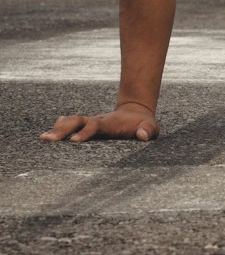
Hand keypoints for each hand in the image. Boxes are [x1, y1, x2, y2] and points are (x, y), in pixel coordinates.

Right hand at [40, 103, 159, 143]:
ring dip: (58, 129)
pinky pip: (71, 125)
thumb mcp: (151, 127)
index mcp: (110, 123)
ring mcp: (91, 123)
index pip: (95, 126)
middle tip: (48, 139)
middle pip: (78, 122)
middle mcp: (98, 121)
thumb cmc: (143, 124)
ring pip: (72, 122)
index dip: (85, 132)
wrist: (137, 112)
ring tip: (43, 138)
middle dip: (63, 129)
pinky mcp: (88, 126)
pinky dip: (59, 128)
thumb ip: (148, 131)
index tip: (74, 141)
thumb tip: (142, 135)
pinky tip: (48, 134)